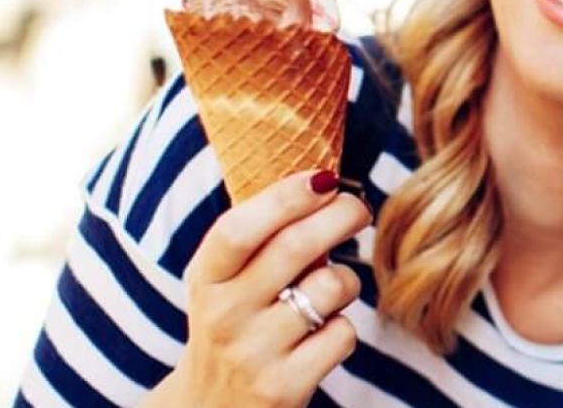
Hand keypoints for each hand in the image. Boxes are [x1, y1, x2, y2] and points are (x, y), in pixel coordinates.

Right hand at [144, 170, 370, 406]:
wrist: (211, 407)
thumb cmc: (235, 324)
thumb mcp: (225, 282)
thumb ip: (262, 239)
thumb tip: (324, 182)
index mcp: (205, 278)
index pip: (239, 228)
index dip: (285, 197)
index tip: (324, 178)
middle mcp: (223, 314)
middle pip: (296, 247)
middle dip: (341, 216)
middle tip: (357, 210)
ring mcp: (253, 353)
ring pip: (330, 288)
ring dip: (344, 281)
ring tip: (328, 291)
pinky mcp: (284, 386)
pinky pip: (342, 334)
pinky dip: (343, 329)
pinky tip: (320, 336)